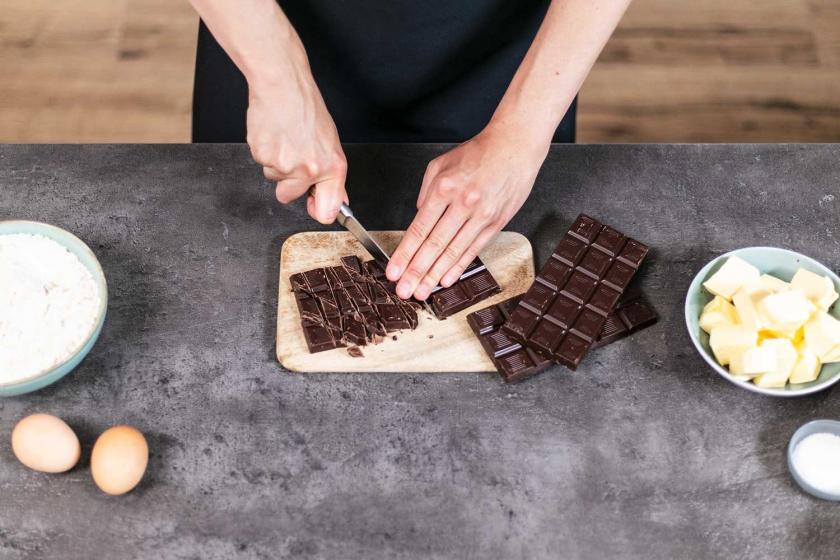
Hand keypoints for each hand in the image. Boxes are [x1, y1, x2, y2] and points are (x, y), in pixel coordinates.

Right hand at [246, 58, 346, 223]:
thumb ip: (331, 174)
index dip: (319, 211)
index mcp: (332, 167)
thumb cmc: (306, 108)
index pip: (328, 209)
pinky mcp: (263, 156)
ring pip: (274, 177)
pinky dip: (264, 150)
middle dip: (287, 182)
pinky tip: (273, 133)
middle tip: (292, 154)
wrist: (283, 85)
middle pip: (288, 196)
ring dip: (276, 162)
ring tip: (284, 137)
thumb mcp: (330, 142)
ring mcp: (285, 165)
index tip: (315, 208)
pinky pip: (260, 162)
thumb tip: (337, 199)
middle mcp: (310, 170)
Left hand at [385, 122, 549, 299]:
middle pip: (434, 245)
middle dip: (416, 272)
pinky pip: (473, 250)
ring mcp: (481, 216)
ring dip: (435, 275)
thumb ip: (426, 191)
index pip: (419, 229)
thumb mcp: (441, 164)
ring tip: (422, 292)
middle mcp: (462, 204)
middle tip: (404, 290)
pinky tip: (446, 280)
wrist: (514, 147)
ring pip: (453, 252)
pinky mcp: (496, 223)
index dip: (404, 254)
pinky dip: (458, 267)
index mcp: (444, 188)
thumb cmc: (478, 153)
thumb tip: (418, 216)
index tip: (393, 271)